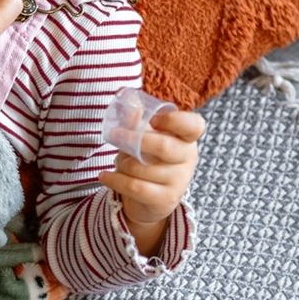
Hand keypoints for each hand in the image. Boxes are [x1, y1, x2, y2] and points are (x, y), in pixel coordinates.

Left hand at [99, 110, 204, 253]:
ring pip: (142, 168)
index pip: (193, 125)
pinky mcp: (166, 199)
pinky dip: (115, 180)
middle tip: (114, 135)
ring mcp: (179, 181)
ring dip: (122, 163)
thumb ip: (137, 120)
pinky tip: (104, 176)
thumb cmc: (147, 158)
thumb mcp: (142, 137)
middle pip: (164, 146)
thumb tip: (129, 100)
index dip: (174, 120)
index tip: (154, 119)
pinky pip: (135, 187)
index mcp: (185, 138)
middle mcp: (187, 159)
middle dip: (134, 140)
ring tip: (119, 162)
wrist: (147, 198)